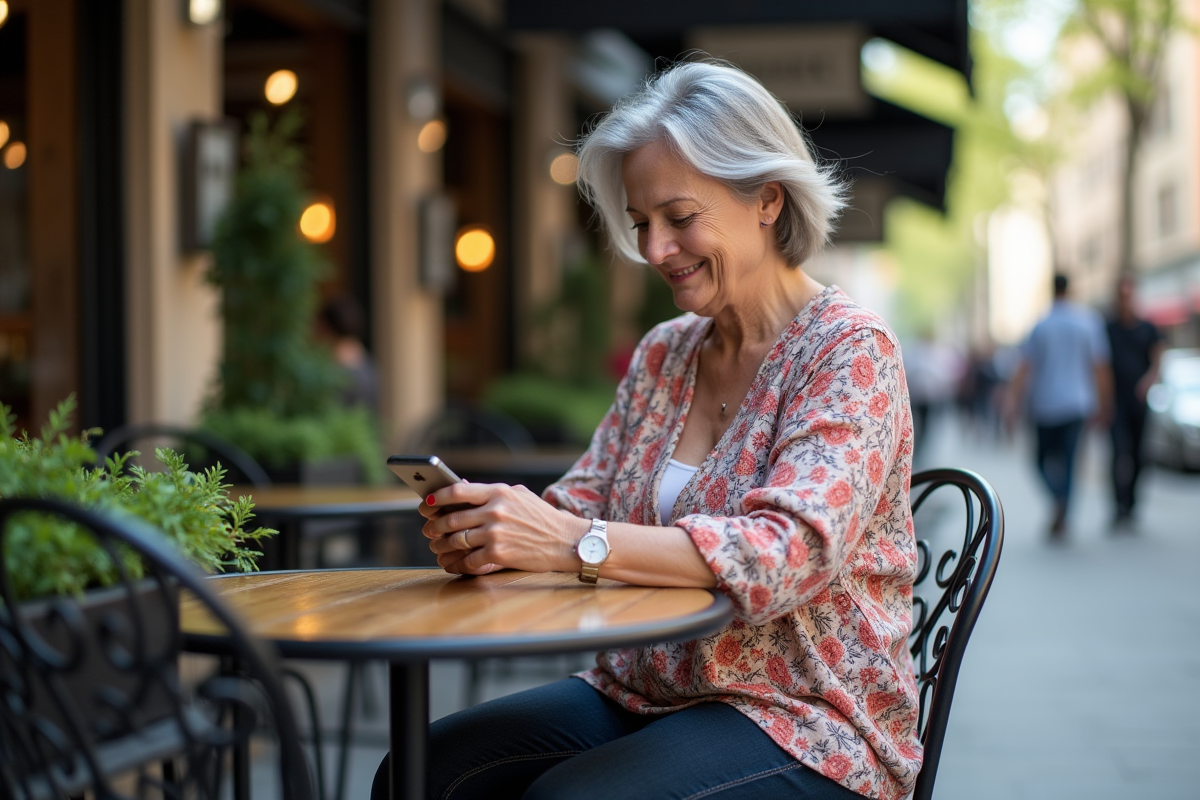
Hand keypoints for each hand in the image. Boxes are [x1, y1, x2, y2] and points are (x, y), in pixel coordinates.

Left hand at [421, 482, 588, 575]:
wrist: (566, 541)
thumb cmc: (542, 517)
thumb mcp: (520, 496)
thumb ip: (492, 492)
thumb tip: (462, 488)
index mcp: (499, 492)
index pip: (457, 491)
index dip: (437, 497)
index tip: (427, 503)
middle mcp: (495, 511)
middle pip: (451, 518)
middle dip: (434, 526)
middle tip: (429, 530)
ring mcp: (496, 533)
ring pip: (456, 540)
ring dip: (442, 545)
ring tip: (438, 547)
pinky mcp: (498, 554)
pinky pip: (469, 560)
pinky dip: (458, 563)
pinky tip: (455, 563)